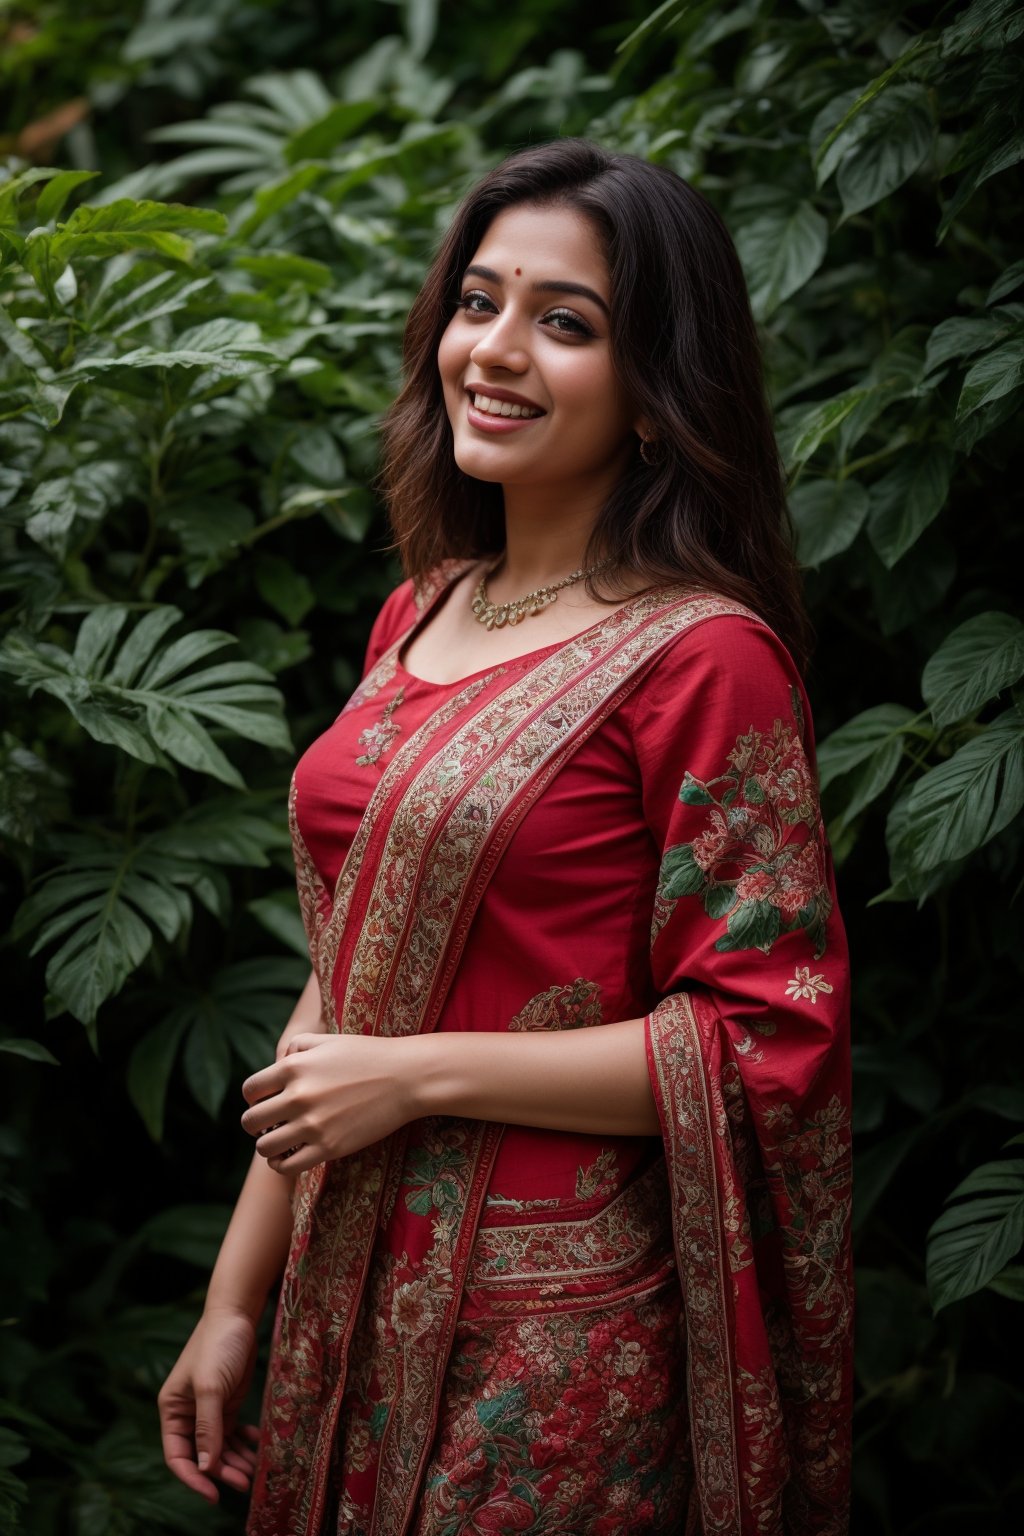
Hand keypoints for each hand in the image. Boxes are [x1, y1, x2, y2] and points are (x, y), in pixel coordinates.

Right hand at [158, 1307, 258, 1502]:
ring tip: (254, 1472)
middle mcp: (188, 1413)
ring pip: (219, 1447)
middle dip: (221, 1471)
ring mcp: (209, 1409)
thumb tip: (205, 1467)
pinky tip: (257, 1447)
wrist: (238, 1314)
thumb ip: (208, 1427)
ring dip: (235, 1461)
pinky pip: (233, 1433)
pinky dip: (244, 1444)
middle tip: (244, 1483)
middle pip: (201, 1454)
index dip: (193, 1478)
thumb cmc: (218, 1345)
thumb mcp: (210, 1387)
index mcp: (172, 1410)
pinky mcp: (227, 1402)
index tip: (214, 1495)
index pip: (177, 1455)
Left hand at [240, 1033, 414, 1174]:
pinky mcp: (329, 1148)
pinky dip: (280, 1165)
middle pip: (250, 1121)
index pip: (250, 1091)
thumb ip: (298, 1046)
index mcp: (294, 1067)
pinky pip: (286, 1167)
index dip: (254, 1099)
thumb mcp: (329, 1040)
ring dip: (268, 1146)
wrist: (405, 1078)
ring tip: (281, 1140)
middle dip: (256, 1124)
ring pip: (264, 1148)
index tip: (265, 1103)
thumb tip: (278, 1063)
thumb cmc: (368, 1055)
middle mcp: (298, 1096)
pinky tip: (288, 1156)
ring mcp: (312, 1124)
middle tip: (272, 1124)